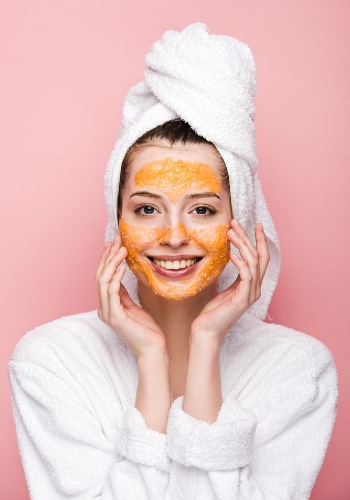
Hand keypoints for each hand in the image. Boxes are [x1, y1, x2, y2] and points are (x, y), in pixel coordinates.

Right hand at [95, 235, 166, 358]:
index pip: (103, 277)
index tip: (114, 243)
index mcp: (107, 306)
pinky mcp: (116, 318)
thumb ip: (124, 294)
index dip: (107, 259)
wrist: (153, 350)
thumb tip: (120, 276)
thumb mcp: (133, 307)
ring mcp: (108, 313)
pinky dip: (116, 277)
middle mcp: (104, 308)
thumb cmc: (146, 330)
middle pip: (100, 276)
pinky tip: (122, 266)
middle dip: (108, 256)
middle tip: (116, 239)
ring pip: (103, 281)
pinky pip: (112, 292)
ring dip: (112, 262)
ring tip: (121, 248)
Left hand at [190, 219, 269, 343]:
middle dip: (250, 237)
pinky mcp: (243, 300)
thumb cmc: (212, 312)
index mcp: (251, 285)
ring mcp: (251, 294)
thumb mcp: (224, 290)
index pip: (260, 258)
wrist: (206, 331)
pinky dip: (241, 263)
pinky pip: (247, 276)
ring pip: (253, 262)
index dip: (259, 241)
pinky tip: (233, 254)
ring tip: (230, 232)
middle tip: (237, 222)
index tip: (254, 225)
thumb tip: (231, 258)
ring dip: (242, 245)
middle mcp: (255, 289)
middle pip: (260, 257)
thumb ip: (232, 277)